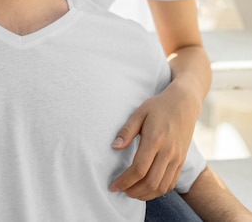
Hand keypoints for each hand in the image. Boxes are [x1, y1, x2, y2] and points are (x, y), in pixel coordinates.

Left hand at [109, 83, 198, 199]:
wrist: (183, 103)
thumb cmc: (159, 106)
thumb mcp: (139, 112)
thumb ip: (127, 131)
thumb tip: (114, 147)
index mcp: (155, 139)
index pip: (139, 169)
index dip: (125, 181)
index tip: (114, 186)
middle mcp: (168, 152)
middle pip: (151, 182)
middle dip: (134, 191)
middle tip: (121, 191)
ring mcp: (177, 158)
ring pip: (162, 186)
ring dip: (146, 195)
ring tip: (132, 192)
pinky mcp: (182, 160)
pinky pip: (171, 183)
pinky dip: (158, 191)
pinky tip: (147, 188)